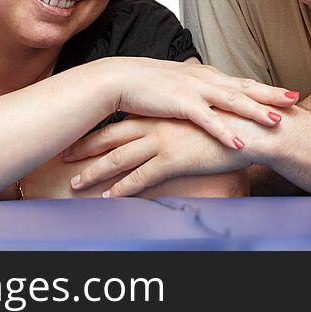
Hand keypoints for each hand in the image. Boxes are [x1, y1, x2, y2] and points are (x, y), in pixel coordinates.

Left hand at [62, 116, 251, 197]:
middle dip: (84, 149)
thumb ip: (179, 114)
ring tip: (75, 185)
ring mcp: (160, 143)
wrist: (248, 128)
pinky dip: (122, 189)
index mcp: (158, 114)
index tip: (77, 136)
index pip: (118, 121)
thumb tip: (171, 116)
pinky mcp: (172, 160)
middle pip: (110, 138)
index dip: (96, 130)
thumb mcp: (197, 113)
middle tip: (62, 157)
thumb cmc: (226, 122)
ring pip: (118, 159)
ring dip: (95, 173)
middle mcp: (153, 126)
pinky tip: (109, 198)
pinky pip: (141, 178)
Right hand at [103, 57, 296, 150]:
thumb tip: (209, 102)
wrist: (120, 78)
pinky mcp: (180, 103)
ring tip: (277, 121)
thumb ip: (196, 93)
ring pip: (232, 100)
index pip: (242, 82)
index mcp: (206, 75)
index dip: (265, 88)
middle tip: (295, 98)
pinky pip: (207, 119)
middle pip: (245, 87)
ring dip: (255, 111)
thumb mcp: (178, 86)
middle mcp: (205, 79)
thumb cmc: (147, 86)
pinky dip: (224, 130)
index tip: (287, 94)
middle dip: (271, 94)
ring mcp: (194, 89)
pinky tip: (239, 141)